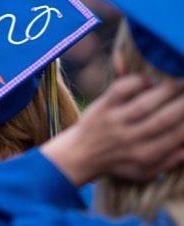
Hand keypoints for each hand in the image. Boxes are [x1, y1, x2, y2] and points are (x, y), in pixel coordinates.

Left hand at [41, 74, 183, 185]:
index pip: (177, 136)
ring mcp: (115, 121)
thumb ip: (167, 162)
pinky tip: (148, 81)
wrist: (80, 154)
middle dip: (183, 103)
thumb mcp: (143, 172)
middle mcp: (130, 138)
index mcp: (144, 155)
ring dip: (167, 90)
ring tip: (179, 83)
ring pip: (145, 103)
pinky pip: (120, 89)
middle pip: (165, 118)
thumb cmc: (116, 162)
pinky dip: (136, 82)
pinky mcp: (102, 107)